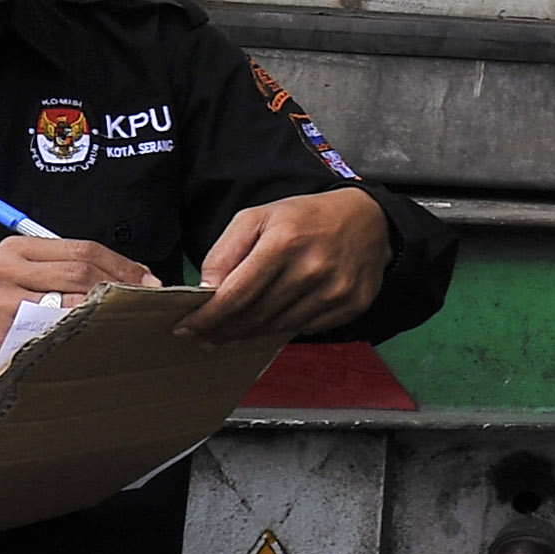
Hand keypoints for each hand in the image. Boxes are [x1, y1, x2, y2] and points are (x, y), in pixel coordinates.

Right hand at [0, 237, 157, 414]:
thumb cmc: (9, 325)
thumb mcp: (33, 286)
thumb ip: (76, 274)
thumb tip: (142, 277)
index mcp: (15, 250)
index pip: (84, 249)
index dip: (124, 266)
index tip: (149, 282)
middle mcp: (3, 269)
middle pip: (83, 271)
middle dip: (122, 288)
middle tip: (145, 306)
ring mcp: (0, 299)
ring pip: (76, 299)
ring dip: (109, 313)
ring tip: (127, 324)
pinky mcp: (2, 329)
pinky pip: (61, 328)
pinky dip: (86, 333)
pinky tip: (98, 341)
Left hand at [188, 189, 392, 345]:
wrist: (368, 219)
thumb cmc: (305, 218)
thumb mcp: (257, 218)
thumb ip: (225, 252)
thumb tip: (206, 291)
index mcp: (284, 242)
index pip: (235, 295)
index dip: (206, 318)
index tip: (186, 327)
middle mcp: (312, 269)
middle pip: (254, 317)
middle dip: (222, 330)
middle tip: (203, 336)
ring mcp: (335, 290)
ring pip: (277, 327)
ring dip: (249, 333)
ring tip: (232, 331)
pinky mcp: (351, 305)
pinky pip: (304, 328)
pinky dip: (281, 328)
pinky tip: (271, 319)